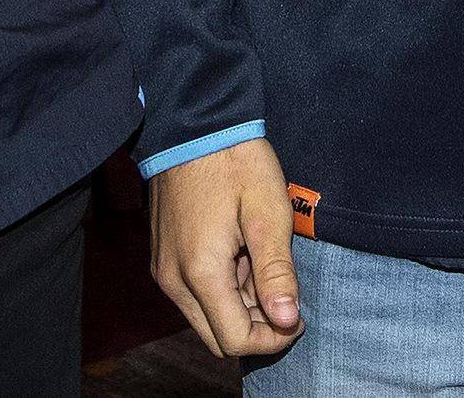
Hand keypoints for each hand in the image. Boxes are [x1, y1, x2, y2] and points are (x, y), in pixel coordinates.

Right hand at [149, 138, 303, 359]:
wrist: (193, 124)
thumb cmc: (235, 162)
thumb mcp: (268, 214)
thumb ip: (276, 273)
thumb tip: (287, 321)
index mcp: (200, 273)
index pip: (236, 340)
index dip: (273, 338)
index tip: (300, 316)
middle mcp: (173, 280)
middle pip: (217, 337)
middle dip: (256, 326)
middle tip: (283, 291)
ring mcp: (164, 269)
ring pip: (206, 317)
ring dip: (239, 306)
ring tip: (262, 262)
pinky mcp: (163, 257)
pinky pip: (194, 293)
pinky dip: (222, 288)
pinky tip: (241, 254)